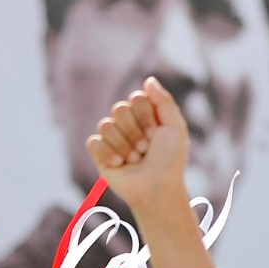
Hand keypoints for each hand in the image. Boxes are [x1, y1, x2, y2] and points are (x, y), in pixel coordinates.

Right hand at [85, 78, 191, 213]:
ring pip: (106, 125)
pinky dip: (107, 153)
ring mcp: (112, 138)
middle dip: (134, 131)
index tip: (156, 134)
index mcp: (144, 114)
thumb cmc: (170, 160)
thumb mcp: (175, 127)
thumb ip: (163, 100)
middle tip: (145, 149)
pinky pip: (93, 142)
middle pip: (118, 109)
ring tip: (135, 160)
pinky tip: (120, 164)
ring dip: (124, 145)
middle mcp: (127, 124)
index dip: (146, 116)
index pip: (135, 98)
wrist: (158, 188)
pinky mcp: (100, 155)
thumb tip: (148, 80)